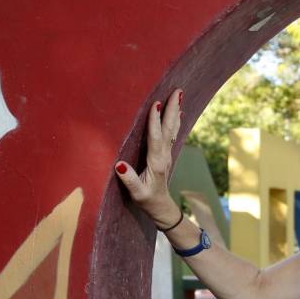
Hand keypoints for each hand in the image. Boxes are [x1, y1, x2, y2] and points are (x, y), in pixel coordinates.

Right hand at [114, 89, 183, 227]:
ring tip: (179, 96)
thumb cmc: (147, 200)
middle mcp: (164, 156)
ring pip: (172, 129)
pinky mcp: (166, 155)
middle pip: (168, 129)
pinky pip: (171, 134)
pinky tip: (178, 113)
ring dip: (175, 112)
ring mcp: (166, 154)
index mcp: (156, 162)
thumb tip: (119, 164)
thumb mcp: (137, 193)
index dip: (154, 121)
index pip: (155, 138)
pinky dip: (175, 121)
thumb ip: (129, 179)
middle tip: (178, 91)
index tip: (156, 104)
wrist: (161, 208)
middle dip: (172, 109)